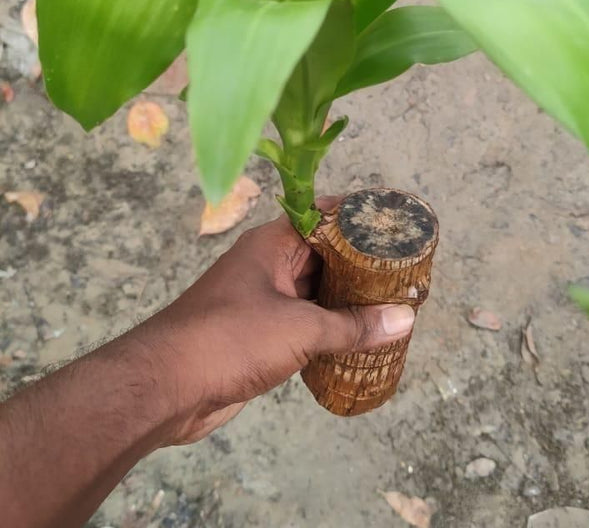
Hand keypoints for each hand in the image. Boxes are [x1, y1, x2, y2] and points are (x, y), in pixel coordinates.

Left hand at [134, 202, 415, 443]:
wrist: (167, 388)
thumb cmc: (231, 338)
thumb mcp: (299, 328)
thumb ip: (352, 325)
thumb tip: (405, 319)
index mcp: (272, 245)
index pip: (321, 217)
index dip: (356, 219)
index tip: (393, 225)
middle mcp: (268, 266)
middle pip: (322, 255)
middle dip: (359, 264)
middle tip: (403, 270)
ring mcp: (263, 300)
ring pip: (314, 291)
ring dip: (346, 299)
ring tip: (392, 302)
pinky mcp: (260, 334)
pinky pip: (304, 322)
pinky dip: (329, 328)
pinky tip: (360, 337)